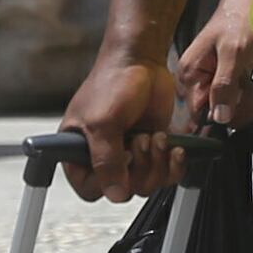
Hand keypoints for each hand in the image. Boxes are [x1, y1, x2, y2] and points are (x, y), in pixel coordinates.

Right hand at [60, 48, 180, 201]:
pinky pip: (165, 173)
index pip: (90, 189)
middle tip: (140, 141)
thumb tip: (113, 193)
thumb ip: (106, 161)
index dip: (109, 182)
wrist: (141, 60)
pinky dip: (173, 164)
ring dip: (157, 163)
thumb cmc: (112, 82)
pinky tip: (174, 147)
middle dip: (140, 168)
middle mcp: (102, 156)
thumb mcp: (103, 123)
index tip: (123, 160)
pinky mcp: (151, 148)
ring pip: (146, 184)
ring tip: (156, 137)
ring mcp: (129, 153)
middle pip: (124, 190)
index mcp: (78, 151)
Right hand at [174, 0, 252, 131]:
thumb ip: (224, 85)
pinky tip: (249, 79)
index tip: (239, 104)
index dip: (222, 115)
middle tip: (246, 87)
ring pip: (225, 106)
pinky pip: (232, 97)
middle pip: (212, 112)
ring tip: (248, 80)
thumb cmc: (240, 18)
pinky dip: (244, 93)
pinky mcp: (222, 75)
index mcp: (189, 73)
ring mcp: (209, 77)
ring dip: (242, 100)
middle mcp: (194, 77)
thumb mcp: (234, 53)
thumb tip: (219, 117)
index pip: (198, 114)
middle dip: (234, 106)